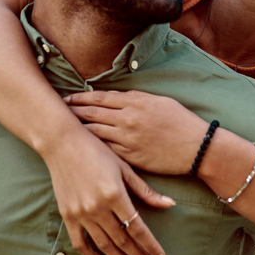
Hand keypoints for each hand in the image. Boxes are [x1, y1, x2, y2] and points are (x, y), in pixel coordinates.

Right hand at [40, 126, 174, 254]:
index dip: (150, 245)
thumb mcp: (124, 167)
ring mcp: (81, 213)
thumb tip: (170, 205)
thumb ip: (145, 191)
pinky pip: (80, 242)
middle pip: (123, 240)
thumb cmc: (97, 151)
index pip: (138, 228)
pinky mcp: (67, 215)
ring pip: (104, 245)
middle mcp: (97, 207)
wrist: (62, 143)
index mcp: (115, 195)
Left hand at [64, 90, 210, 174]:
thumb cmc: (181, 122)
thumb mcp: (159, 101)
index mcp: (135, 102)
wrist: (197, 147)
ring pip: (95, 132)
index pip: (100, 98)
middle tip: (57, 111)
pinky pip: (105, 150)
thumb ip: (135, 98)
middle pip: (92, 114)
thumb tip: (115, 97)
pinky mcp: (130, 157)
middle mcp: (128, 119)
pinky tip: (82, 147)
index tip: (68, 98)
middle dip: (73, 111)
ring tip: (64, 129)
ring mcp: (128, 139)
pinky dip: (92, 147)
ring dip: (78, 130)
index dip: (81, 98)